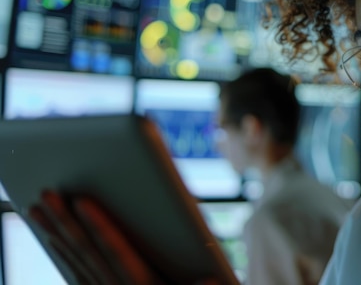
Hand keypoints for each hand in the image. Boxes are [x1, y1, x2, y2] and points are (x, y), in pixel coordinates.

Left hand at [28, 190, 218, 284]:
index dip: (100, 226)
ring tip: (39, 207)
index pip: (116, 251)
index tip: (82, 201)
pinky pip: (74, 272)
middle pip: (88, 252)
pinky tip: (52, 236)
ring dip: (56, 232)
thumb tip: (210, 278)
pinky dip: (61, 252)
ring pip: (75, 260)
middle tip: (47, 194)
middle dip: (66, 222)